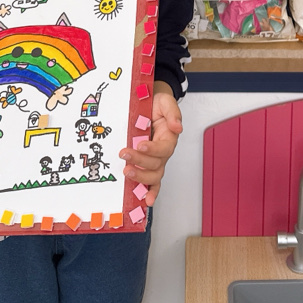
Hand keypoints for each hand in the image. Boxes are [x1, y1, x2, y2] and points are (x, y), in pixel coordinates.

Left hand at [119, 81, 181, 206]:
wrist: (150, 102)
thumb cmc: (157, 103)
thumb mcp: (166, 101)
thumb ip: (173, 112)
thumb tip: (177, 127)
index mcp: (169, 136)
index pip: (164, 148)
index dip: (153, 149)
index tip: (140, 144)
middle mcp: (163, 151)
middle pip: (157, 164)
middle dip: (141, 162)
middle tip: (125, 154)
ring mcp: (155, 159)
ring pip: (153, 175)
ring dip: (140, 176)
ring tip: (126, 171)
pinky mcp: (147, 163)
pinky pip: (151, 181)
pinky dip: (150, 191)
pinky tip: (145, 200)